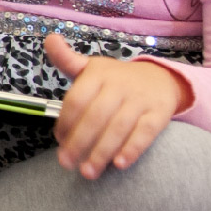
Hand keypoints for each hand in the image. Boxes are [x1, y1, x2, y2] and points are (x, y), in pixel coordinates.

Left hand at [45, 34, 186, 178]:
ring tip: (88, 172)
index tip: (59, 141)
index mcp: (98, 74)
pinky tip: (119, 165)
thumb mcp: (92, 67)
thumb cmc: (116, 79)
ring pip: (118, 127)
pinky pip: (146, 133)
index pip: (77, 100)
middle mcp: (119, 85)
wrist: (161, 78)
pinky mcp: (159, 114)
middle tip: (66, 163)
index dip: (65, 123)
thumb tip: (49, 38)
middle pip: (96, 116)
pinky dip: (132, 149)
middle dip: (79, 142)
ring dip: (101, 152)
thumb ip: (67, 59)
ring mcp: (140, 99)